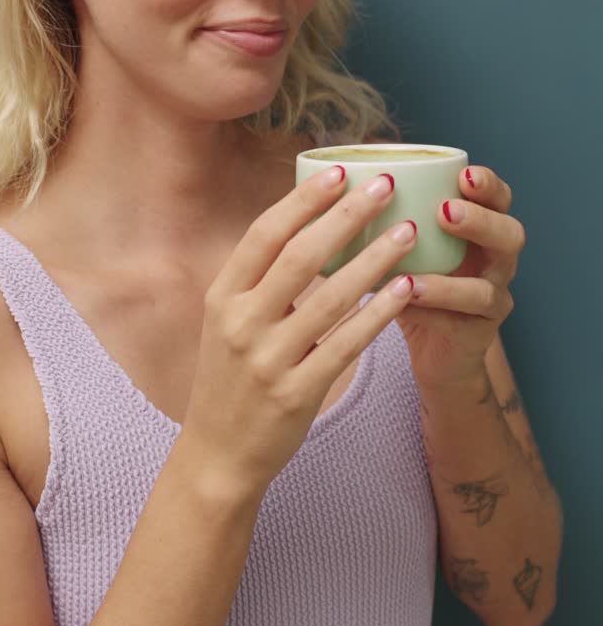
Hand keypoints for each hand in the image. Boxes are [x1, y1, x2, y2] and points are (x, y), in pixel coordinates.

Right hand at [183, 167, 419, 502]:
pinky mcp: (297, 393)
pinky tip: (407, 289)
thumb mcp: (227, 323)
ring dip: (374, 259)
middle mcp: (240, 323)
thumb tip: (306, 222)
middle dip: (347, 215)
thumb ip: (259, 280)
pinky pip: (346, 344)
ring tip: (408, 230)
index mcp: (222, 297)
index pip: (264, 234)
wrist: (217, 455)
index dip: (303, 199)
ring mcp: (268, 360)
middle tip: (386, 185)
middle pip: (300, 256)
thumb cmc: (230, 379)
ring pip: (330, 297)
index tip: (340, 170)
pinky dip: (378, 314)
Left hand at [395, 165, 525, 390]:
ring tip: (412, 278)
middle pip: (509, 237)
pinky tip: (403, 307)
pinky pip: (459, 325)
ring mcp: (492, 303)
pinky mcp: (477, 338)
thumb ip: (392, 218)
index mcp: (483, 232)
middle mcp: (497, 264)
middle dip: (481, 221)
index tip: (463, 173)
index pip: (499, 200)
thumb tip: (344, 183)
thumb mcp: (407, 248)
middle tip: (446, 211)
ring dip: (447, 283)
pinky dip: (429, 315)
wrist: (434, 352)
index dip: (488, 186)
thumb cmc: (415, 285)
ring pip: (485, 290)